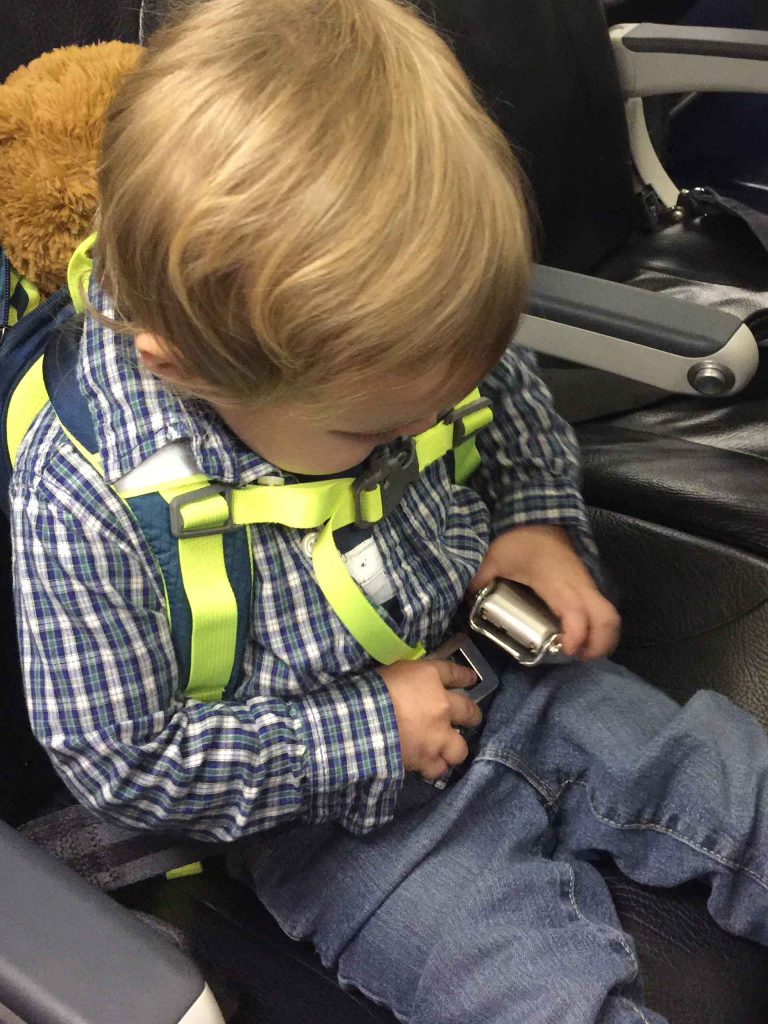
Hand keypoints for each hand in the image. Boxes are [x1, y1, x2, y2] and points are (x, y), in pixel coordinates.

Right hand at [378, 659, 481, 779]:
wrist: (362, 719)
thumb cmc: (372, 689)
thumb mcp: (392, 672)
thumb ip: (410, 678)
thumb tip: (414, 683)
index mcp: (430, 678)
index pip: (454, 673)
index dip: (465, 677)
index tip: (471, 679)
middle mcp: (442, 706)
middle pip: (470, 712)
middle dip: (472, 716)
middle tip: (469, 719)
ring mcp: (438, 736)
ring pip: (460, 749)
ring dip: (452, 748)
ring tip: (444, 749)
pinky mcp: (427, 760)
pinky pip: (438, 769)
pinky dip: (433, 767)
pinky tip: (426, 764)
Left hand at [469, 525, 619, 659]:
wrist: (537, 517)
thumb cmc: (517, 540)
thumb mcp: (492, 557)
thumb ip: (479, 581)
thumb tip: (468, 603)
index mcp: (554, 579)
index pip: (574, 610)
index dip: (576, 634)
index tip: (566, 650)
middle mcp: (577, 584)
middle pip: (606, 617)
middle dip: (598, 644)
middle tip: (578, 657)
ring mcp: (585, 584)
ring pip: (610, 615)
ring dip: (602, 639)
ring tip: (581, 652)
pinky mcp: (586, 585)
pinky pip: (602, 609)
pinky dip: (598, 628)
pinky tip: (579, 638)